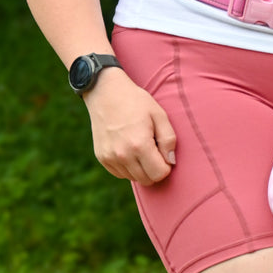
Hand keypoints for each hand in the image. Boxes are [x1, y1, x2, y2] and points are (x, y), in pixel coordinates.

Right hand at [82, 69, 176, 185]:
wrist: (105, 93)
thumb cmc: (136, 101)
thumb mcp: (159, 115)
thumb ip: (169, 140)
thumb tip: (171, 161)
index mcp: (139, 144)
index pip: (159, 174)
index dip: (166, 166)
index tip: (163, 153)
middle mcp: (123, 155)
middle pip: (147, 180)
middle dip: (154, 169)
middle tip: (153, 150)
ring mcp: (110, 157)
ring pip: (133, 178)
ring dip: (141, 168)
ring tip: (139, 147)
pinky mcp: (102, 157)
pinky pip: (120, 174)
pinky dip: (128, 167)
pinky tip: (128, 149)